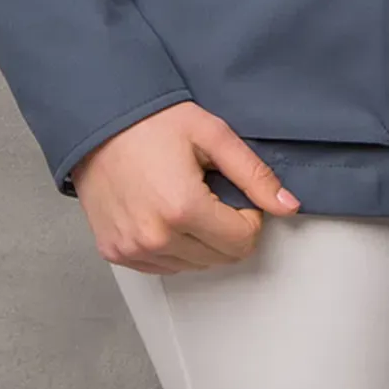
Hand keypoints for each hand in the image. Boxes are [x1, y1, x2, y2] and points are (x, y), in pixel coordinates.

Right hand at [70, 100, 301, 272]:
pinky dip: (173, 247)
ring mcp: (132, 250)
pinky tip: (165, 214)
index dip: (248, 216)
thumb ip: (254, 174)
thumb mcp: (213, 135)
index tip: (234, 191)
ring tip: (185, 199)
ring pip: (193, 266)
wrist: (99, 121)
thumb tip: (289, 206)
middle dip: (226, 228)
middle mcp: (155, 238)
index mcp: (183, 208)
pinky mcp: (115, 254)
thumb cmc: (154, 122)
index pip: (242, 242)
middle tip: (211, 192)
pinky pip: (162, 267)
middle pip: (219, 259)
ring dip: (200, 240)